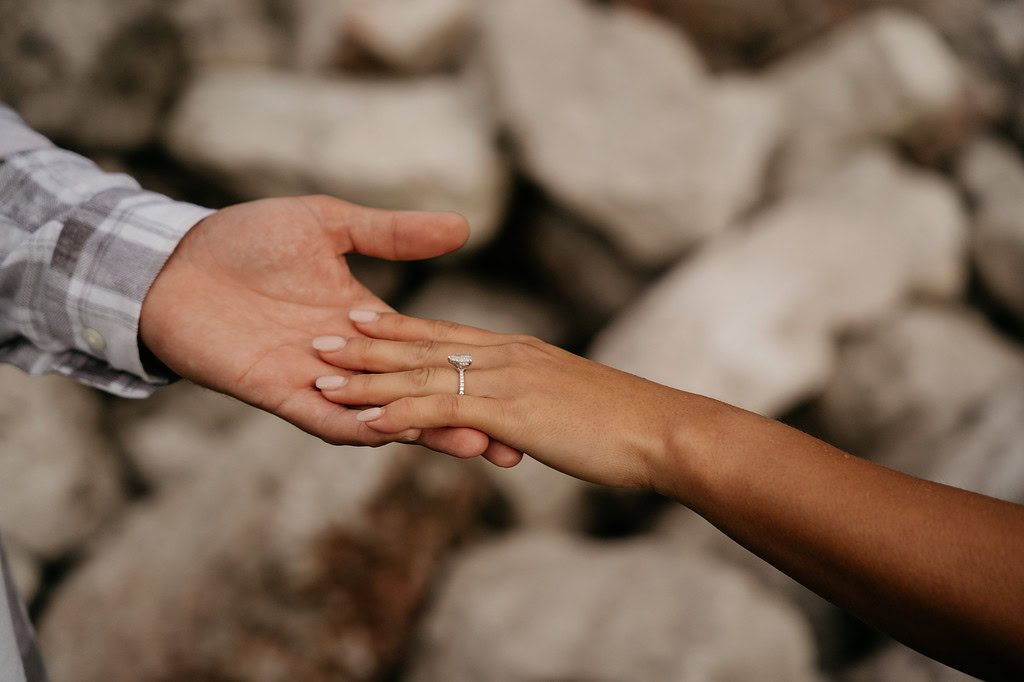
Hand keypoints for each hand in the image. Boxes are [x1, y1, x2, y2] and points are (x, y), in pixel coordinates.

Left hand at [139, 195, 521, 465]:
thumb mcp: (329, 223)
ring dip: (423, 433)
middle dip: (462, 419)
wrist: (176, 261)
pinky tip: (392, 437)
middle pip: (417, 397)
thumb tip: (463, 226)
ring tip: (470, 442)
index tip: (521, 388)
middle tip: (512, 442)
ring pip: (380, 418)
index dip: (470, 373)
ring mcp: (317, 381)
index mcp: (367, 321)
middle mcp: (351, 359)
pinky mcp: (279, 393)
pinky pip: (324, 422)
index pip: (430, 354)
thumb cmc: (246, 238)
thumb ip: (392, 234)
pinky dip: (356, 431)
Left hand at [313, 311, 686, 488]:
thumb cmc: (625, 419)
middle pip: (424, 345)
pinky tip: (367, 420)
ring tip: (322, 374)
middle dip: (368, 343)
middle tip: (318, 336)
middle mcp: (504, 356)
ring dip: (370, 376)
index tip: (362, 317)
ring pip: (424, 373)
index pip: (447, 334)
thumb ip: (533, 396)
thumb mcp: (568, 399)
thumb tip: (511, 412)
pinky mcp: (511, 412)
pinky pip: (445, 409)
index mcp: (516, 351)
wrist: (663, 430)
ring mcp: (506, 381)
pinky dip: (403, 413)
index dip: (401, 327)